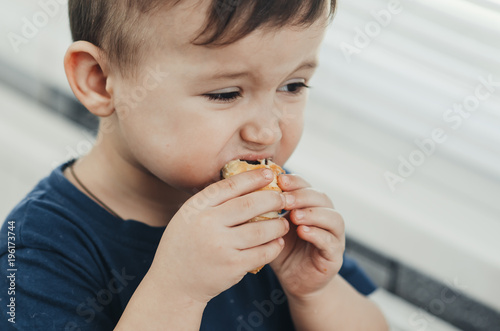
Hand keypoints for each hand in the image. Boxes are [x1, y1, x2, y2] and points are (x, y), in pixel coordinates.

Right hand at [149, 168, 287, 304]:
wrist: (174, 283)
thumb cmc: (185, 244)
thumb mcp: (188, 216)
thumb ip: (211, 202)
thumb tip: (245, 182)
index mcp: (196, 207)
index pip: (230, 185)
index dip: (253, 177)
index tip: (269, 174)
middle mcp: (207, 224)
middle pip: (250, 205)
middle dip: (273, 199)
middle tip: (284, 198)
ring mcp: (220, 246)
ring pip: (260, 230)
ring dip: (278, 224)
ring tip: (284, 222)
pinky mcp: (232, 266)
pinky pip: (262, 253)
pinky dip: (274, 246)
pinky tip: (278, 242)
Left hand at [270, 174, 344, 298]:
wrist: (294, 281)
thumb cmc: (281, 250)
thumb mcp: (271, 228)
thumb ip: (266, 212)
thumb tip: (245, 191)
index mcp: (310, 206)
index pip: (307, 186)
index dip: (295, 181)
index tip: (279, 180)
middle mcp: (326, 217)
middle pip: (322, 198)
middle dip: (303, 196)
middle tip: (285, 199)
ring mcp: (334, 236)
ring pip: (333, 218)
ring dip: (313, 213)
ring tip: (295, 215)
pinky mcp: (334, 256)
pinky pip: (330, 241)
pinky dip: (318, 234)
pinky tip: (303, 232)